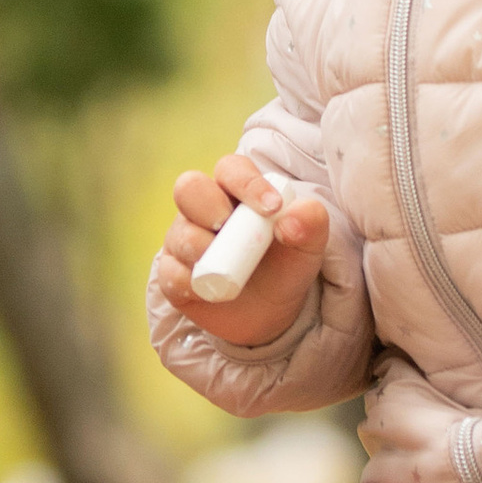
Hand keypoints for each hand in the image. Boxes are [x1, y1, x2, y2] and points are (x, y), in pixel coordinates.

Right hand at [159, 153, 329, 348]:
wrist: (271, 313)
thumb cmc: (286, 266)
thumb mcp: (309, 246)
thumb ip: (311, 223)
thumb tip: (290, 219)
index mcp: (236, 190)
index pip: (231, 169)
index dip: (247, 182)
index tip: (272, 208)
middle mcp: (203, 209)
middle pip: (188, 187)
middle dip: (209, 206)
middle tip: (230, 227)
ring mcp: (183, 239)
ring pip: (179, 234)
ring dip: (203, 250)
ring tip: (231, 272)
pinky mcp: (172, 274)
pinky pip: (170, 273)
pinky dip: (192, 284)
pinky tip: (215, 293)